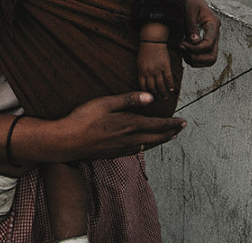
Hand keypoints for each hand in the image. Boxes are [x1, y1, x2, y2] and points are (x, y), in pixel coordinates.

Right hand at [58, 91, 185, 160]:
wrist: (68, 142)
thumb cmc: (84, 118)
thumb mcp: (106, 103)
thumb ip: (128, 100)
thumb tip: (150, 97)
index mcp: (129, 124)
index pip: (157, 124)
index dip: (171, 123)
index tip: (183, 121)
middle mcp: (129, 139)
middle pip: (156, 137)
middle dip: (170, 132)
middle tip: (181, 129)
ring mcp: (122, 148)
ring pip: (148, 145)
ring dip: (160, 140)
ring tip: (168, 137)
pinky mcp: (114, 154)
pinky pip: (136, 150)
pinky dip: (146, 146)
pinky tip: (143, 145)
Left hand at [137, 44, 174, 98]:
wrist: (152, 41)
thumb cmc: (145, 50)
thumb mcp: (139, 62)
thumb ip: (141, 72)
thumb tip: (144, 82)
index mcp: (141, 71)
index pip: (143, 86)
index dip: (146, 92)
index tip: (148, 96)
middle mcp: (149, 72)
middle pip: (152, 87)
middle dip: (155, 95)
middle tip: (158, 98)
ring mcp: (157, 69)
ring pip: (161, 85)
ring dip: (163, 92)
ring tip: (165, 97)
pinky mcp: (165, 66)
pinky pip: (168, 78)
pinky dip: (170, 85)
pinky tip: (171, 89)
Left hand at [180, 0, 220, 66]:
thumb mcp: (188, 10)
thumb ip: (191, 25)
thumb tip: (194, 41)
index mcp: (213, 23)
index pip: (208, 44)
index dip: (194, 49)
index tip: (180, 44)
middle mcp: (214, 32)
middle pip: (212, 56)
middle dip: (196, 58)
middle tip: (182, 51)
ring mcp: (210, 36)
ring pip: (208, 58)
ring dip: (194, 59)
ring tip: (181, 50)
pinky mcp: (203, 38)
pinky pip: (202, 55)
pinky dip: (193, 57)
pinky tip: (182, 49)